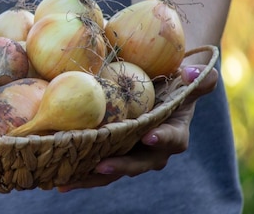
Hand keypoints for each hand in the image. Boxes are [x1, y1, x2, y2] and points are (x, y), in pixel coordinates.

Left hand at [57, 65, 218, 191]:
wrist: (156, 95)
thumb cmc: (173, 86)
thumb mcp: (188, 81)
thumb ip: (198, 80)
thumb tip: (194, 72)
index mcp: (173, 134)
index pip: (173, 140)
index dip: (163, 139)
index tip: (150, 136)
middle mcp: (151, 151)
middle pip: (137, 163)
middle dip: (119, 166)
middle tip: (101, 165)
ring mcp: (129, 156)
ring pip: (111, 171)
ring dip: (89, 177)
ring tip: (66, 181)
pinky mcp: (109, 156)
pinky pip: (93, 167)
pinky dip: (77, 172)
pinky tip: (55, 178)